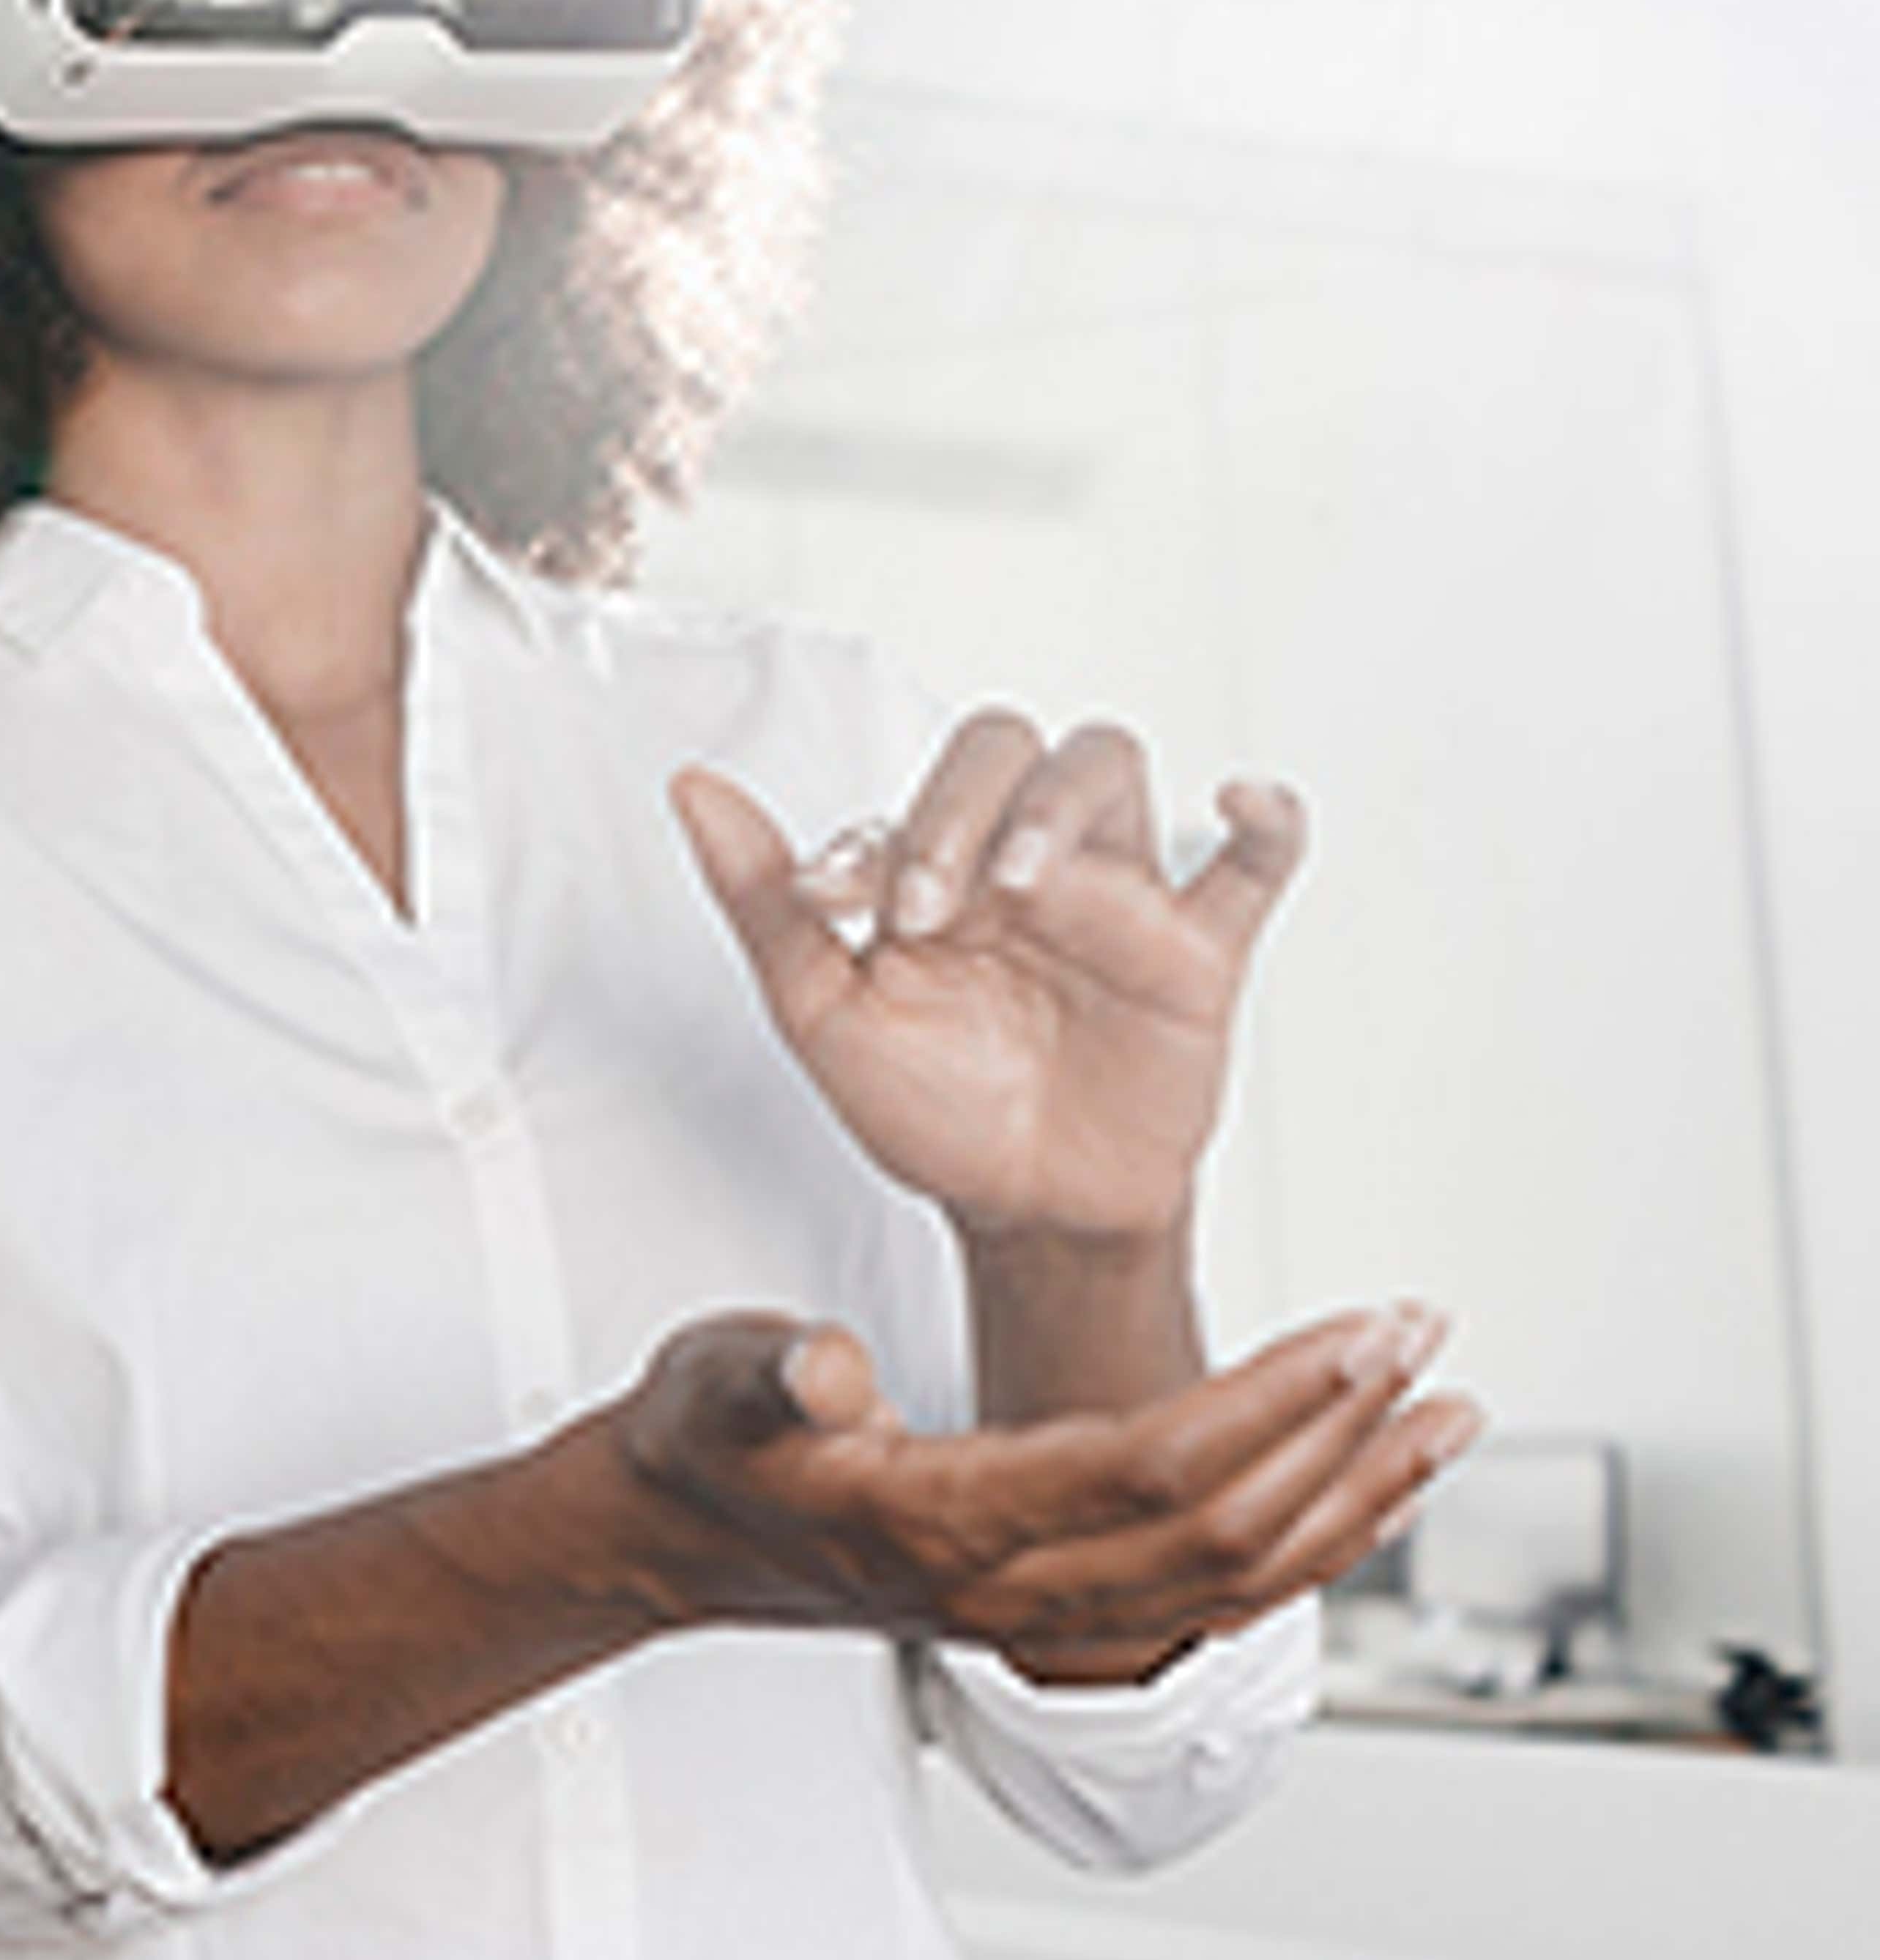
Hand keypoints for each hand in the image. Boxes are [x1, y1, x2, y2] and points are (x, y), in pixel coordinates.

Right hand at [602, 1304, 1479, 1672]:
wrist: (669, 1538)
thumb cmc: (701, 1444)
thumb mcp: (708, 1383)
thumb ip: (771, 1374)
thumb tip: (833, 1369)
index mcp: (945, 1524)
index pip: (1152, 1471)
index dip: (1275, 1402)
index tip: (1362, 1329)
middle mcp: (1010, 1589)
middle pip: (1224, 1531)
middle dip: (1344, 1433)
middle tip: (1425, 1335)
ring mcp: (1036, 1611)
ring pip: (1238, 1581)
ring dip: (1355, 1498)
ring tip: (1444, 1416)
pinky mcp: (1051, 1606)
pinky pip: (1214, 1595)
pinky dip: (1307, 1543)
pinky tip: (1362, 1486)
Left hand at [671, 713, 1302, 1245]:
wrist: (1023, 1208)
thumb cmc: (931, 1104)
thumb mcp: (823, 1010)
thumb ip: (763, 897)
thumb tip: (692, 786)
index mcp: (940, 865)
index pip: (919, 794)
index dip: (878, 835)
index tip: (836, 903)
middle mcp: (1025, 860)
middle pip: (1013, 751)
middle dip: (964, 810)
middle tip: (932, 905)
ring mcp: (1116, 898)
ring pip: (1111, 769)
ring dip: (1063, 808)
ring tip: (1027, 882)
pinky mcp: (1198, 954)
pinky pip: (1258, 862)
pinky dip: (1267, 819)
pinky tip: (1240, 799)